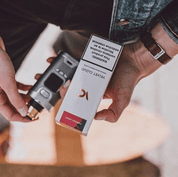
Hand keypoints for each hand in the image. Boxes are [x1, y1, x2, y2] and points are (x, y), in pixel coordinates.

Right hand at [0, 6, 29, 121]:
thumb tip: (23, 111)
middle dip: (25, 108)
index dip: (22, 118)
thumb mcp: (8, 83)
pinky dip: (23, 88)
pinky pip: (15, 87)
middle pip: (13, 107)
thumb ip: (16, 98)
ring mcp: (0, 85)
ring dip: (25, 98)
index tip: (34, 118)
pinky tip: (30, 87)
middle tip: (37, 107)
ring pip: (15, 97)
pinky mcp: (4, 77)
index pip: (10, 114)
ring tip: (35, 97)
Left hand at [50, 24, 177, 122]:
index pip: (77, 99)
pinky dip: (63, 60)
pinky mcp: (86, 61)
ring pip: (67, 73)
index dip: (66, 98)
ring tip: (43, 72)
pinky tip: (53, 58)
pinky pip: (73, 61)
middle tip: (48, 83)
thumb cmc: (129, 81)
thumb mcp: (122, 101)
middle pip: (68, 86)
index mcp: (93, 95)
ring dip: (55, 73)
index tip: (61, 93)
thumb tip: (96, 118)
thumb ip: (113, 114)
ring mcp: (86, 72)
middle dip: (56, 86)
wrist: (134, 59)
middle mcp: (88, 84)